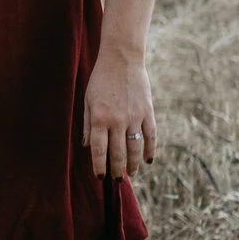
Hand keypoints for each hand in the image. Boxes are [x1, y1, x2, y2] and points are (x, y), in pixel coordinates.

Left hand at [83, 49, 157, 178]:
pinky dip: (150, 150)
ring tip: (130, 174)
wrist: (122, 60)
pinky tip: (148, 160)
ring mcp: (134, 117)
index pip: (99, 150)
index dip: (99, 166)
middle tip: (116, 180)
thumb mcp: (88, 100)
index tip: (100, 177)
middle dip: (117, 170)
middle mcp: (117, 121)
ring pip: (135, 149)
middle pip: (118, 154)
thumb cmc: (101, 79)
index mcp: (100, 118)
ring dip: (133, 165)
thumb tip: (87, 146)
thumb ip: (89, 125)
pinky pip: (151, 136)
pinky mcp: (147, 112)